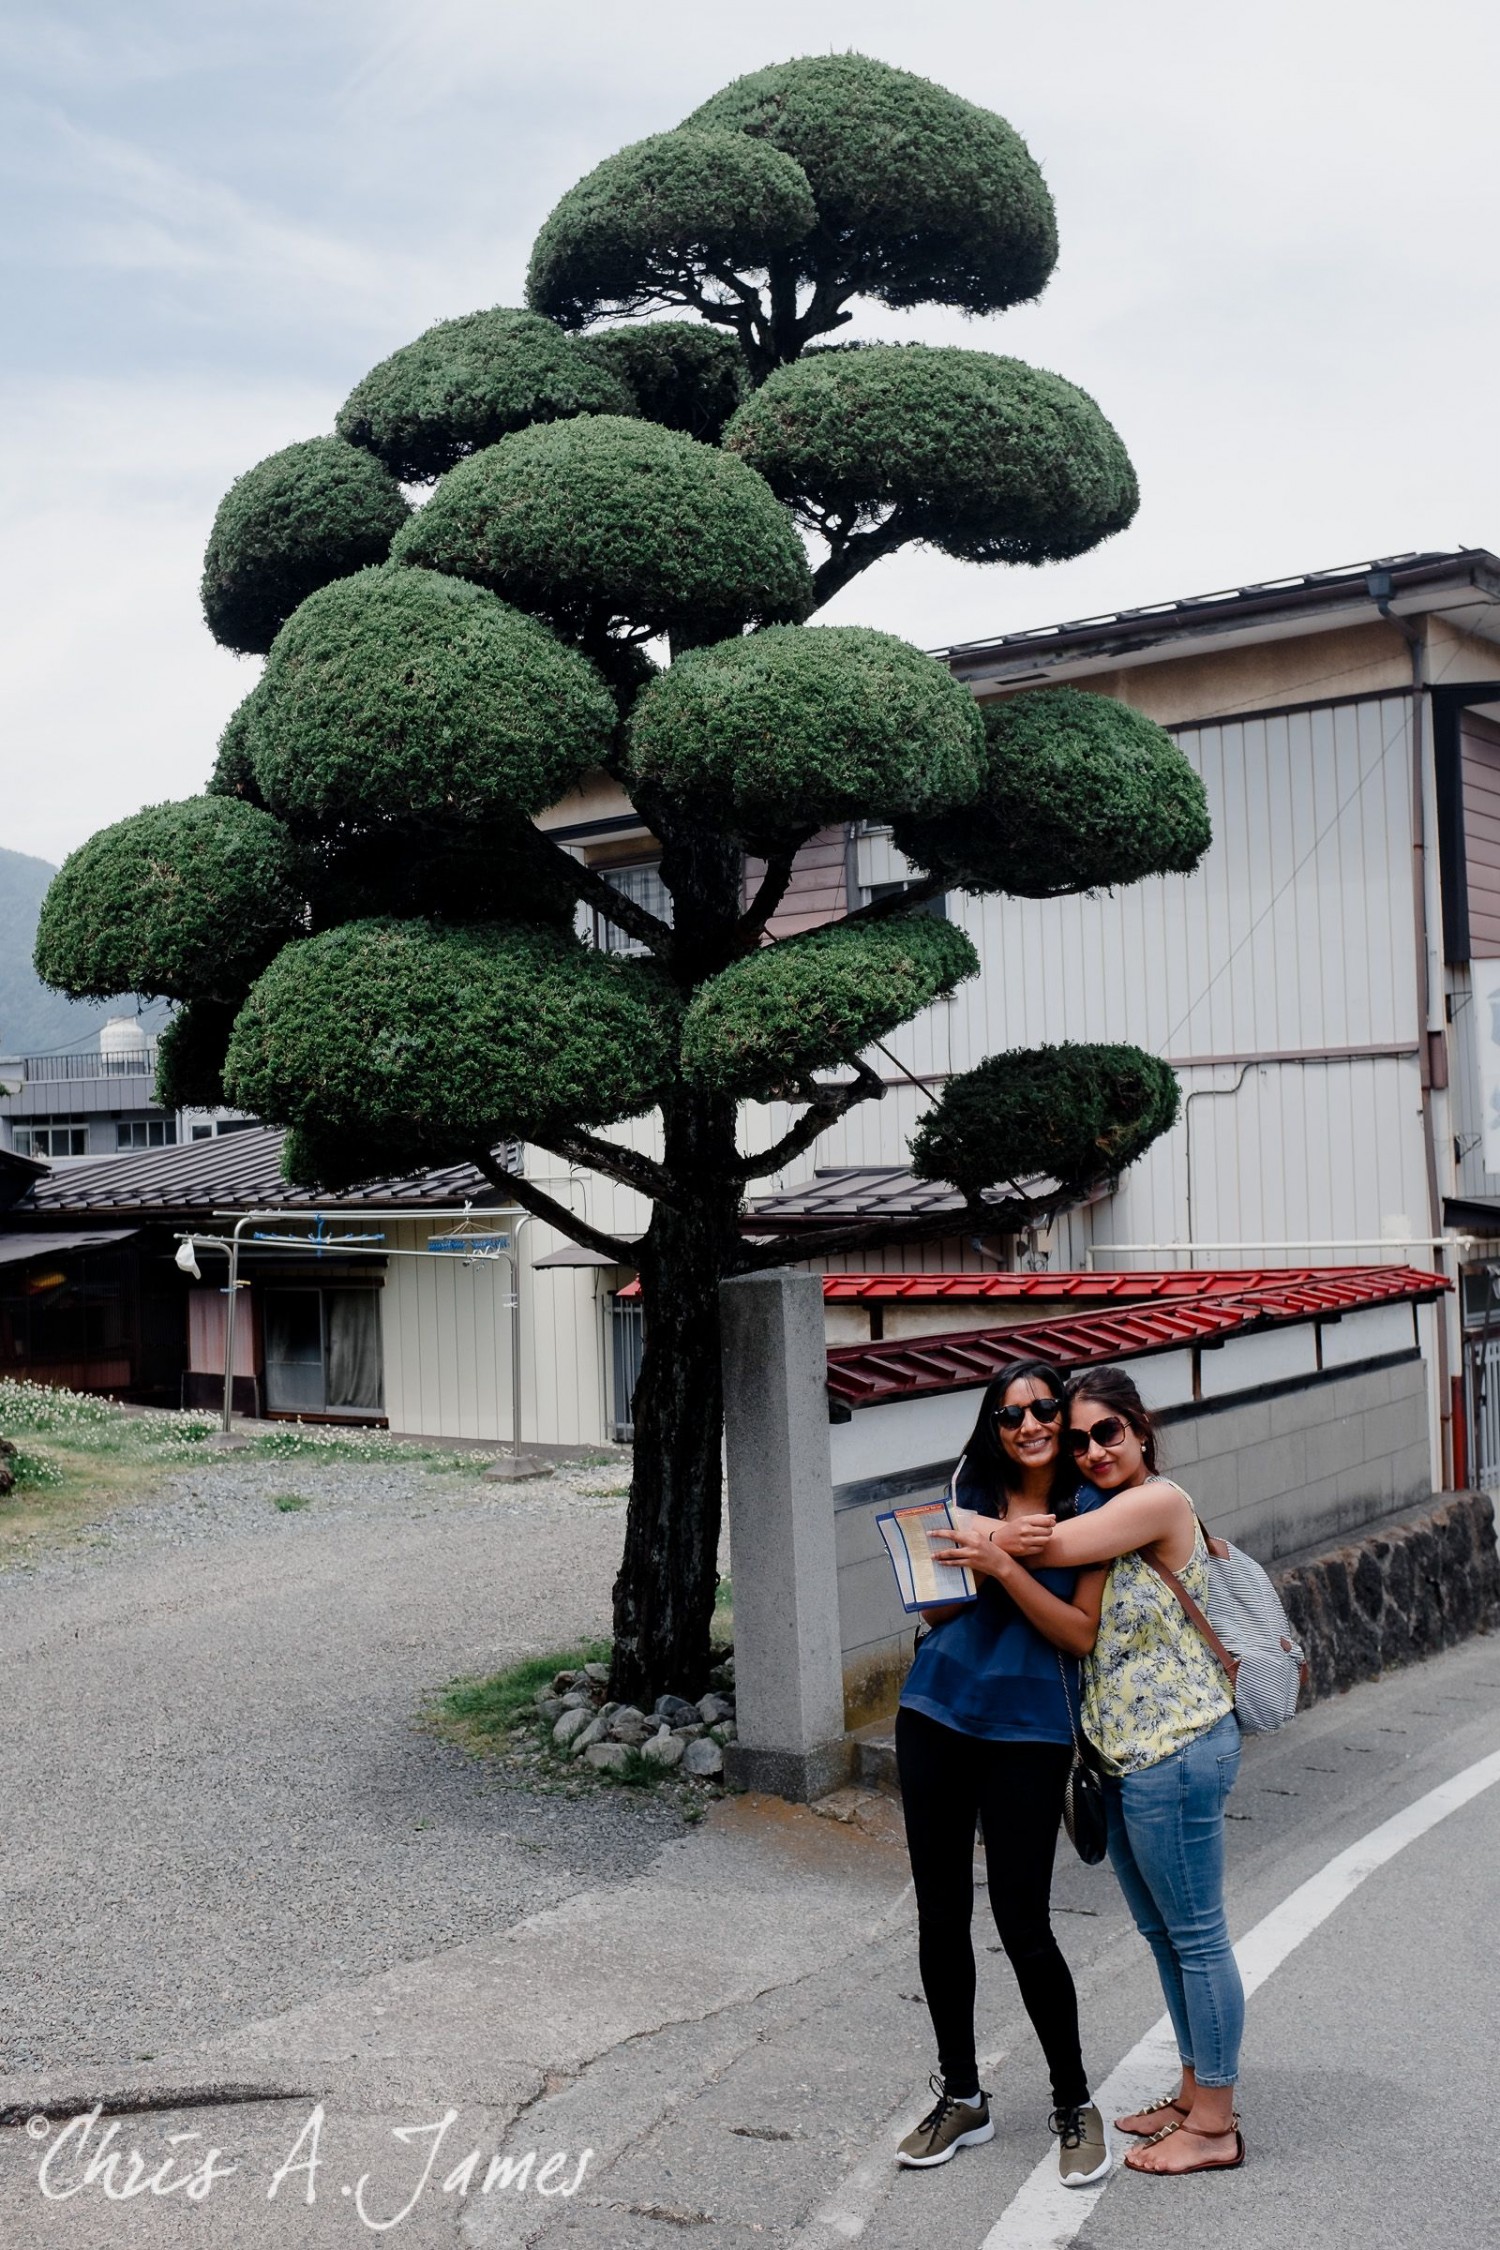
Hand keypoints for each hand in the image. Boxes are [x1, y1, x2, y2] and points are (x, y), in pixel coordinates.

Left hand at [930, 1511, 1054, 1579]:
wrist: (1001, 1563)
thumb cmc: (990, 1550)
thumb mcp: (980, 1539)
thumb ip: (969, 1536)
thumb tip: (955, 1533)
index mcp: (974, 1535)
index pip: (954, 1532)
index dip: (942, 1531)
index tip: (932, 1531)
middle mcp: (972, 1543)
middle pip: (951, 1539)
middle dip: (938, 1537)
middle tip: (928, 1537)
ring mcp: (971, 1554)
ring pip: (951, 1554)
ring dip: (940, 1554)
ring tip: (932, 1555)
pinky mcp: (971, 1563)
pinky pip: (956, 1563)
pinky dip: (948, 1563)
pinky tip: (942, 1563)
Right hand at [988, 1512, 1054, 1559]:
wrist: (998, 1541)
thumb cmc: (1012, 1529)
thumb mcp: (1022, 1520)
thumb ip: (1038, 1517)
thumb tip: (1054, 1516)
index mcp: (1025, 1520)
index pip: (1046, 1521)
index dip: (1052, 1522)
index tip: (1051, 1523)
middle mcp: (1025, 1530)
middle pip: (1048, 1531)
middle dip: (1048, 1531)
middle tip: (1044, 1531)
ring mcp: (1025, 1541)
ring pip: (1046, 1540)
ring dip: (1045, 1539)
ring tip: (1040, 1537)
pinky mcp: (1024, 1550)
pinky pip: (1040, 1548)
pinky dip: (1040, 1546)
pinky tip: (1035, 1544)